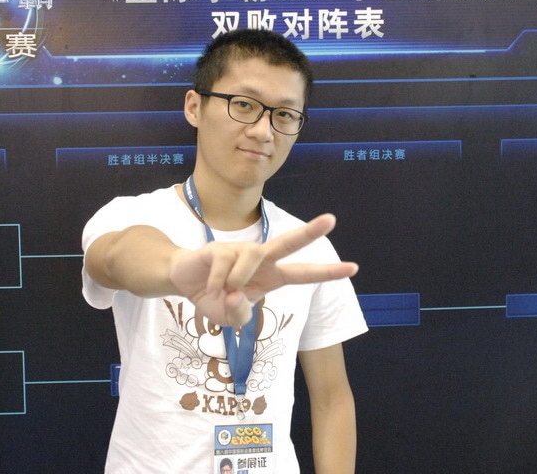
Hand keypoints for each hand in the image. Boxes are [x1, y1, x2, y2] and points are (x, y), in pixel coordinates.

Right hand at [168, 214, 357, 326]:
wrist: (183, 281)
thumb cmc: (213, 296)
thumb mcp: (229, 318)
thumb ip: (240, 316)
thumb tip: (238, 297)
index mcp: (270, 277)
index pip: (302, 274)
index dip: (326, 272)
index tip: (353, 268)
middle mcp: (260, 259)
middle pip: (288, 243)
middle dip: (309, 232)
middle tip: (332, 219)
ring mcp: (240, 250)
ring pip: (251, 259)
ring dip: (236, 282)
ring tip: (224, 292)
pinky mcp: (220, 248)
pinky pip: (225, 268)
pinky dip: (218, 284)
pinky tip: (210, 285)